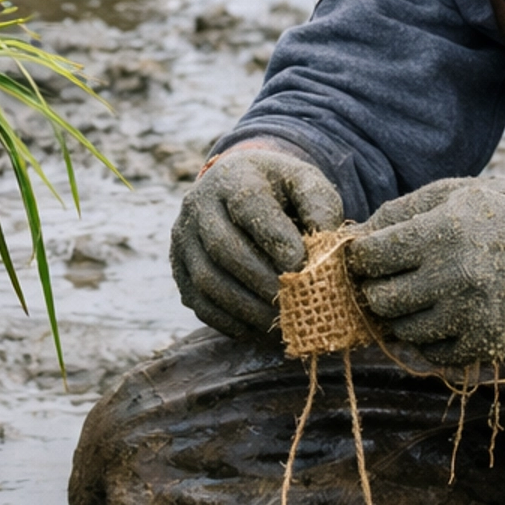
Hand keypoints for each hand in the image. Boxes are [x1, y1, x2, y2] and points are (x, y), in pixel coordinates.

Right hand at [170, 143, 343, 338]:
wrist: (239, 186)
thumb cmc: (281, 190)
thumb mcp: (306, 184)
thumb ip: (321, 208)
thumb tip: (324, 250)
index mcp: (234, 177)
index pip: (248, 207)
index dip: (275, 240)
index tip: (302, 267)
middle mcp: (199, 204)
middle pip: (222, 248)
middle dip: (261, 281)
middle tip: (293, 304)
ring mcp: (183, 237)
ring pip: (207, 280)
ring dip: (245, 308)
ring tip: (279, 323)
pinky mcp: (179, 267)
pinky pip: (198, 302)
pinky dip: (227, 320)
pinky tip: (256, 328)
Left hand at [347, 174, 504, 367]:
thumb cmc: (497, 212)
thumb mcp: (448, 194)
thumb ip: (398, 213)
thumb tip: (352, 239)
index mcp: (442, 232)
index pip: (371, 257)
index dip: (362, 257)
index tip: (370, 256)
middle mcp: (456, 275)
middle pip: (381, 299)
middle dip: (377, 290)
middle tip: (391, 280)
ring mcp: (472, 313)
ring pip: (403, 330)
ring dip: (402, 316)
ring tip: (420, 296)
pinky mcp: (487, 342)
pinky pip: (434, 354)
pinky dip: (429, 339)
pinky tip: (441, 315)